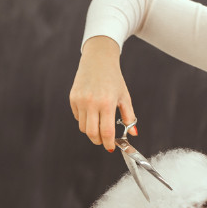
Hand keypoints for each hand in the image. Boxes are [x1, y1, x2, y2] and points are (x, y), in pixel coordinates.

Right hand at [69, 36, 137, 151]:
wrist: (98, 60)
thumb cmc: (113, 78)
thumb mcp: (124, 97)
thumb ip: (129, 117)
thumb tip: (133, 133)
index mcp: (107, 103)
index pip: (106, 132)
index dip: (108, 143)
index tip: (111, 147)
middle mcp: (92, 102)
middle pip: (92, 133)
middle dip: (98, 141)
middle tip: (104, 140)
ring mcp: (80, 100)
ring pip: (83, 127)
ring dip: (91, 131)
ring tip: (99, 124)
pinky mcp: (73, 98)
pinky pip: (78, 117)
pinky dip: (84, 120)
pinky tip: (92, 112)